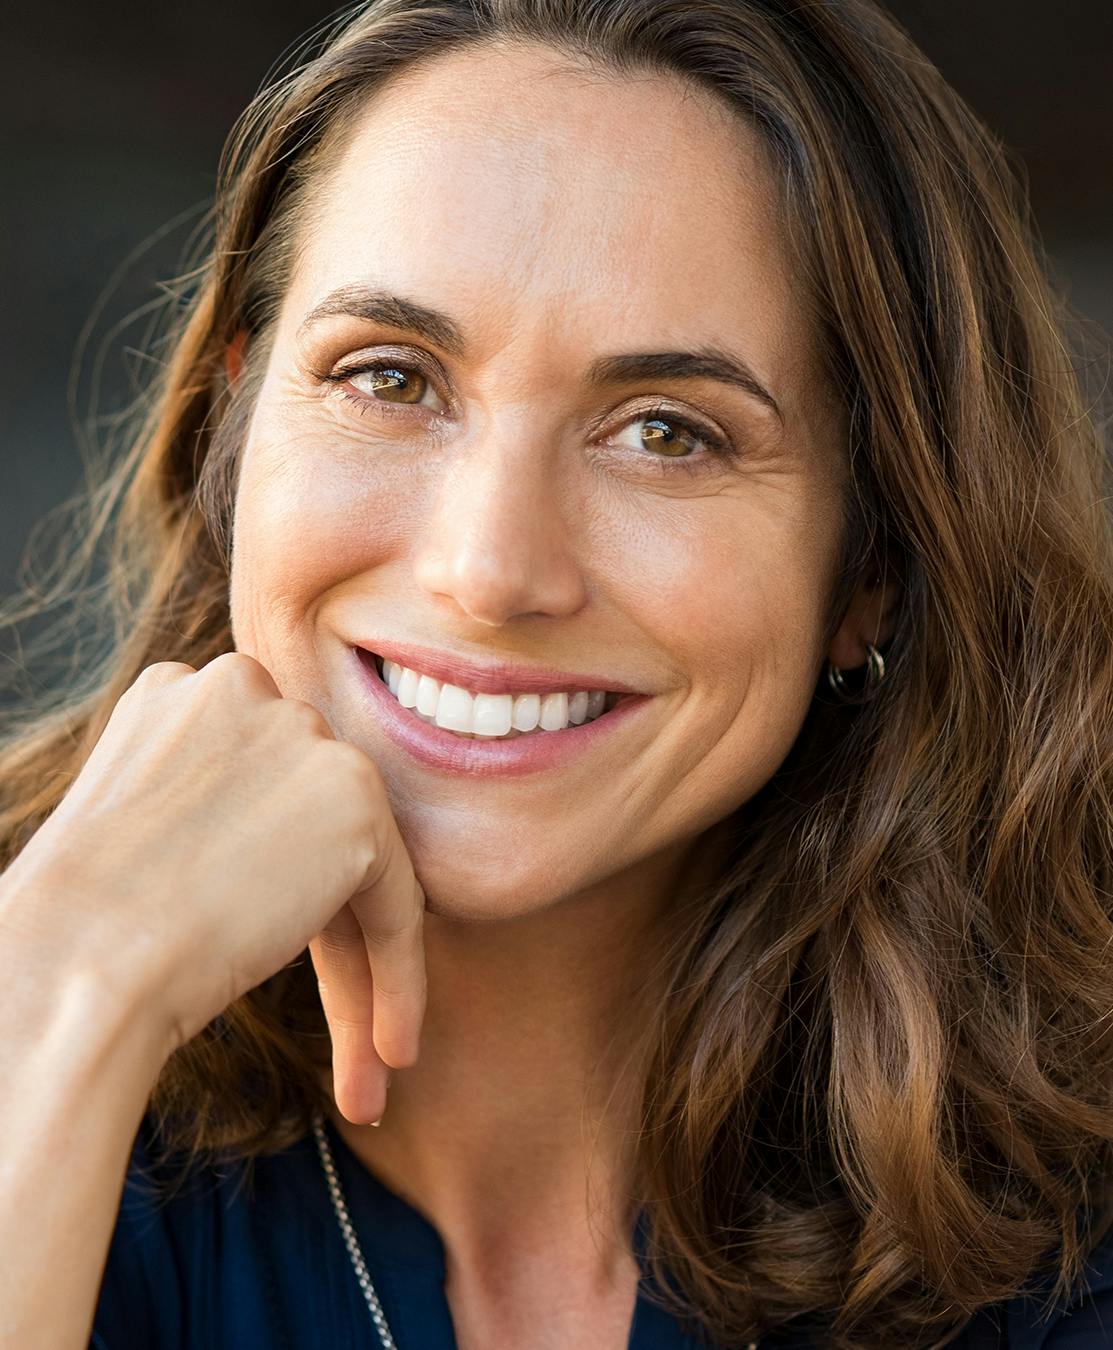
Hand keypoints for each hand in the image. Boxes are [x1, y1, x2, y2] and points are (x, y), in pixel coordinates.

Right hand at [1, 651, 425, 1123]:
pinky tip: (391, 1052)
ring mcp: (304, 737)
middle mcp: (247, 689)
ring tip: (370, 1064)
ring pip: (358, 866)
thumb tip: (272, 845)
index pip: (260, 791)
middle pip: (310, 826)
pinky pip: (397, 902)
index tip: (262, 949)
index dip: (269, 879)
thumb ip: (216, 807)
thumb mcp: (140, 826)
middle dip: (321, 926)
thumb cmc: (79, 924)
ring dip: (362, 969)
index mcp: (183, 692)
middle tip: (337, 1023)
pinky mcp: (354, 797)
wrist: (75, 961)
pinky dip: (400, 979)